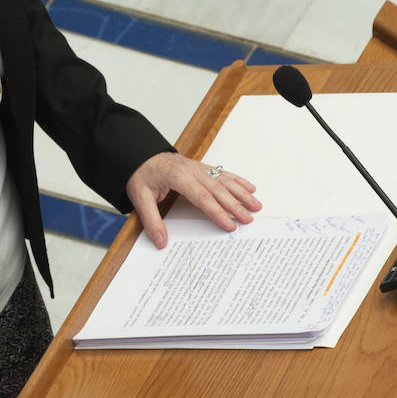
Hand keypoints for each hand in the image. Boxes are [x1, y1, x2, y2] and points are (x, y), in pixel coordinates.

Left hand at [126, 153, 261, 248]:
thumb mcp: (140, 197)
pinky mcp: (202, 168)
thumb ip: (151, 220)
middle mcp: (193, 171)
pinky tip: (249, 187)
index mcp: (179, 177)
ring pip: (225, 181)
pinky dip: (238, 180)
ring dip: (242, 193)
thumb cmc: (141, 175)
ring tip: (256, 205)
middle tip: (249, 219)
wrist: (141, 155)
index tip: (229, 225)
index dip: (217, 212)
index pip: (202, 198)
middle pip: (218, 190)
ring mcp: (200, 168)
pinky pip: (223, 173)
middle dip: (235, 205)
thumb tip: (160, 241)